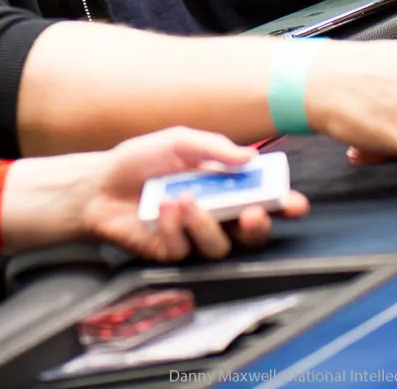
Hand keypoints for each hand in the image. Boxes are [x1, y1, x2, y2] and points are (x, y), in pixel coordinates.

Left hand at [81, 127, 308, 262]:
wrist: (100, 183)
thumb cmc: (142, 160)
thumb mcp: (178, 141)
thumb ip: (213, 148)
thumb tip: (250, 156)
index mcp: (224, 186)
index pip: (263, 198)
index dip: (284, 204)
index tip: (296, 203)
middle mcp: (215, 215)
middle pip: (251, 235)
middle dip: (258, 226)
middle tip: (253, 213)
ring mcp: (193, 237)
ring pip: (219, 247)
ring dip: (206, 223)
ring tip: (185, 199)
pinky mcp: (170, 254)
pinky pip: (184, 250)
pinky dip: (175, 228)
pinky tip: (161, 209)